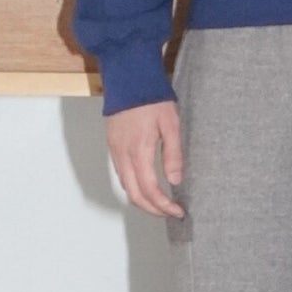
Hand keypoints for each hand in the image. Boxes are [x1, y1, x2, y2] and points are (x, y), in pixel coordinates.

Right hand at [105, 100, 185, 218]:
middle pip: (134, 195)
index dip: (164, 206)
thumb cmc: (152, 98)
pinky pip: (121, 175)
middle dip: (153, 209)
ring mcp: (115, 151)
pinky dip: (134, 187)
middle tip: (171, 212)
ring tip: (161, 203)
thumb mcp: (171, 124)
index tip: (178, 211)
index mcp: (139, 150)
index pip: (150, 190)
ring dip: (142, 200)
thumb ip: (173, 154)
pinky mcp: (112, 146)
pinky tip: (147, 186)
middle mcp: (123, 155)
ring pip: (126, 186)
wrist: (128, 78)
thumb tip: (175, 181)